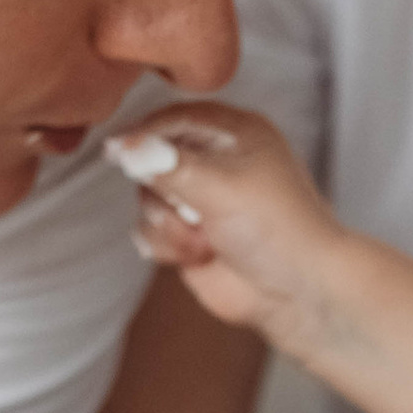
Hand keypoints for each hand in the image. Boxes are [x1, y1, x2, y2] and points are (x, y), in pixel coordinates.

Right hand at [109, 101, 351, 353]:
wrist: (297, 294)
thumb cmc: (277, 230)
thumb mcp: (222, 186)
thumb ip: (169, 164)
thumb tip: (125, 146)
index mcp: (234, 134)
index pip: (174, 118)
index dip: (143, 133)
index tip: (116, 150)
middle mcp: (216, 163)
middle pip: (151, 159)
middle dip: (163, 190)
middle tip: (191, 208)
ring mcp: (201, 201)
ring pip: (147, 198)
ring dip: (168, 224)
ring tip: (202, 239)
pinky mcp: (190, 236)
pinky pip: (151, 232)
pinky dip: (168, 246)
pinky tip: (197, 256)